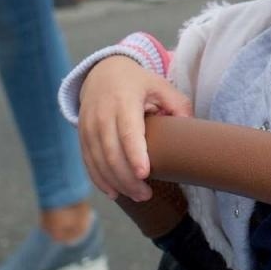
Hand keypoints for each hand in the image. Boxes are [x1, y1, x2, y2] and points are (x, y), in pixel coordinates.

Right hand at [78, 55, 192, 201]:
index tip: (144, 174)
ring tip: (138, 196)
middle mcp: (103, 115)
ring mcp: (89, 126)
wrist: (102, 73)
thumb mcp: (160, 85)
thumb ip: (178, 104)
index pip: (128, 131)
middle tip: (146, 194)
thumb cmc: (138, 83)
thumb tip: (188, 130)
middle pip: (112, 153)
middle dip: (128, 178)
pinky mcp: (82, 135)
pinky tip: (114, 192)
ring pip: (99, 161)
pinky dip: (100, 180)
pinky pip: (88, 162)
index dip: (135, 154)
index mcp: (124, 101)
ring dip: (116, 183)